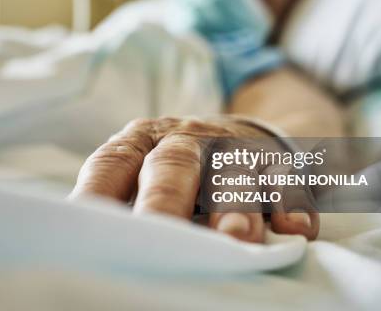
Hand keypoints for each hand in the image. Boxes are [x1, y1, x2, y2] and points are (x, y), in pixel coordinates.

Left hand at [69, 116, 318, 242]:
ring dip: (233, 208)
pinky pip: (287, 182)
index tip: (87, 228)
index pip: (113, 164)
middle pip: (173, 165)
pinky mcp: (276, 164)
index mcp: (143, 143)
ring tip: (231, 239)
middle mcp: (186, 141)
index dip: (98, 194)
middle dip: (165, 201)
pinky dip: (291, 205)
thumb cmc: (180, 168)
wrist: (241, 132)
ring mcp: (233, 150)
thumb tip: (88, 248)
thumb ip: (122, 199)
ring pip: (233, 174)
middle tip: (156, 237)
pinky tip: (292, 230)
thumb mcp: (144, 171)